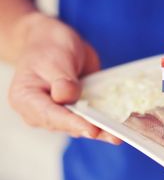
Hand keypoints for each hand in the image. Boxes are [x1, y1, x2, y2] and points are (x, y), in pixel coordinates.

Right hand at [8, 13, 120, 143]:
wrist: (54, 42)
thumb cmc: (49, 47)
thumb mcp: (55, 58)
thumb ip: (62, 79)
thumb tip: (66, 97)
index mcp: (26, 99)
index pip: (50, 115)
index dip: (73, 123)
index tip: (91, 129)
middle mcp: (40, 113)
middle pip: (67, 126)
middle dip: (91, 130)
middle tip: (114, 136)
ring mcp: (59, 114)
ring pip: (80, 127)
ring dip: (101, 132)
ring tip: (119, 136)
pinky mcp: (76, 113)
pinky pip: (90, 121)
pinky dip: (104, 124)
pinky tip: (121, 128)